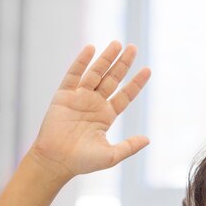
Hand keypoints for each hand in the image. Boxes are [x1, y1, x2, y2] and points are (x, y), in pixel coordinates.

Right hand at [30, 41, 150, 181]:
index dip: (136, 83)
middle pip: (112, 79)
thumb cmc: (83, 162)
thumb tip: (148, 140)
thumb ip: (129, 146)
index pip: (125, 95)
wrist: (57, 161)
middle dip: (123, 64)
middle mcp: (94, 104)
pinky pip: (74, 75)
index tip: (148, 70)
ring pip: (95, 73)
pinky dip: (81, 62)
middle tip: (133, 47)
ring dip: (106, 58)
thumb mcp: (111, 155)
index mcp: (106, 116)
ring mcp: (79, 98)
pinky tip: (91, 49)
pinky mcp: (64, 96)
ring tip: (117, 44)